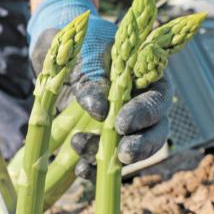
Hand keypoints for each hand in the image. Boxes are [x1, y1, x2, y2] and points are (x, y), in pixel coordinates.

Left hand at [28, 0, 171, 173]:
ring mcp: (121, 124)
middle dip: (141, 145)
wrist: (56, 51)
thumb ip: (92, 78)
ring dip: (110, 156)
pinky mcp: (101, 138)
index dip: (144, 114)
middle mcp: (139, 103)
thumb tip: (100, 110)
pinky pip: (106, 160)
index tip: (120, 122)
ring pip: (131, 148)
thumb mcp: (83, 53)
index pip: (156, 99)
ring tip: (80, 146)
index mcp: (145, 77)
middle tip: (122, 153)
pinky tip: (81, 170)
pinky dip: (95, 168)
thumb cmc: (78, 43)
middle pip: (155, 131)